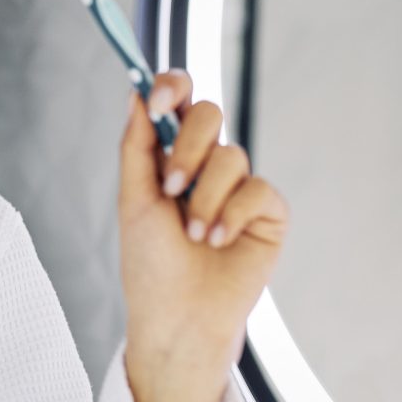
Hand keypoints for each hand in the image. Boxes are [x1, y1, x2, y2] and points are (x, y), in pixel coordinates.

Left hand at [118, 69, 289, 401]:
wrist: (176, 316)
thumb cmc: (150, 264)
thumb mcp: (133, 200)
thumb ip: (137, 146)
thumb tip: (135, 93)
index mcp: (170, 155)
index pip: (178, 101)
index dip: (172, 86)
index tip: (157, 98)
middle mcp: (207, 164)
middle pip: (209, 113)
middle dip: (188, 147)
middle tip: (171, 188)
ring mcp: (239, 187)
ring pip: (231, 155)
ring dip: (205, 198)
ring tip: (192, 236)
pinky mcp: (268, 213)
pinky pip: (258, 189)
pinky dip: (232, 215)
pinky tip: (217, 242)